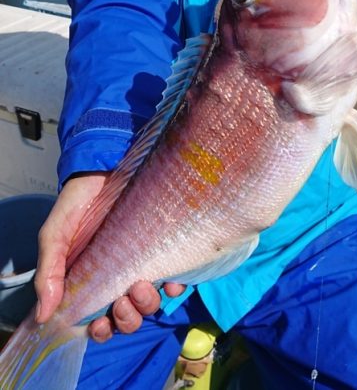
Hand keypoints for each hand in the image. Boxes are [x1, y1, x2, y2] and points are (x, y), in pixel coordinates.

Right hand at [34, 173, 184, 342]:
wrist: (107, 164)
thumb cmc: (80, 200)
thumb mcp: (56, 233)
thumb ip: (49, 271)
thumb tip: (43, 315)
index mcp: (91, 280)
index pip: (98, 318)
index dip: (101, 329)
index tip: (99, 323)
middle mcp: (119, 276)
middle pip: (127, 317)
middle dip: (125, 319)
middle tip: (122, 301)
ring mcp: (143, 263)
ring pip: (150, 303)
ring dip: (147, 305)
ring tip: (142, 286)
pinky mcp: (165, 247)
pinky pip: (175, 278)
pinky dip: (174, 287)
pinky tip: (170, 282)